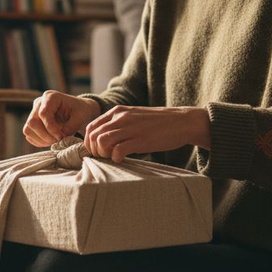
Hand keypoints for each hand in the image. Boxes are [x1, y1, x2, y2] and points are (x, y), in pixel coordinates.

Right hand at [24, 91, 101, 146]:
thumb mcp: (80, 118)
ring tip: (55, 142)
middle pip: (32, 122)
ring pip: (28, 129)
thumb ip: (70, 127)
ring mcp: (34, 112)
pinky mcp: (33, 122)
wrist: (79, 111)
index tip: (61, 137)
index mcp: (51, 97)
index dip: (51, 128)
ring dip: (41, 139)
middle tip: (58, 141)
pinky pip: (29, 135)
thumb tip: (59, 138)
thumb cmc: (81, 111)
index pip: (43, 114)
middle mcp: (39, 103)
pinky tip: (51, 141)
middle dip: (45, 135)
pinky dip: (38, 141)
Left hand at [84, 106, 210, 161]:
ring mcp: (130, 128)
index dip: (89, 142)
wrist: (182, 122)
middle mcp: (121, 118)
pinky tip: (123, 159)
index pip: (91, 127)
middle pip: (93, 136)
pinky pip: (117, 151)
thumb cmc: (158, 123)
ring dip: (103, 154)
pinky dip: (115, 158)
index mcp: (117, 111)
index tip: (98, 150)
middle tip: (105, 157)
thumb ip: (119, 123)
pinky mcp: (140, 140)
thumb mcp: (134, 116)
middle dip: (94, 150)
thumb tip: (103, 139)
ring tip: (113, 158)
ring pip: (101, 142)